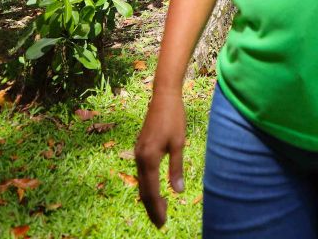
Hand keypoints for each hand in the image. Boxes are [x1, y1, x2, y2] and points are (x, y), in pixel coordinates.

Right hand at [134, 88, 186, 227]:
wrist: (163, 95)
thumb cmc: (174, 117)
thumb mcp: (179, 143)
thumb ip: (176, 168)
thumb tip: (178, 192)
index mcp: (148, 158)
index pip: (151, 192)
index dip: (157, 209)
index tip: (163, 223)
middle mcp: (139, 157)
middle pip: (143, 190)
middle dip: (152, 208)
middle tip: (161, 223)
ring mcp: (138, 152)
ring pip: (141, 182)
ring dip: (150, 197)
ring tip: (161, 209)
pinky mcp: (140, 148)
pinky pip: (142, 173)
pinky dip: (148, 185)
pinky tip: (155, 189)